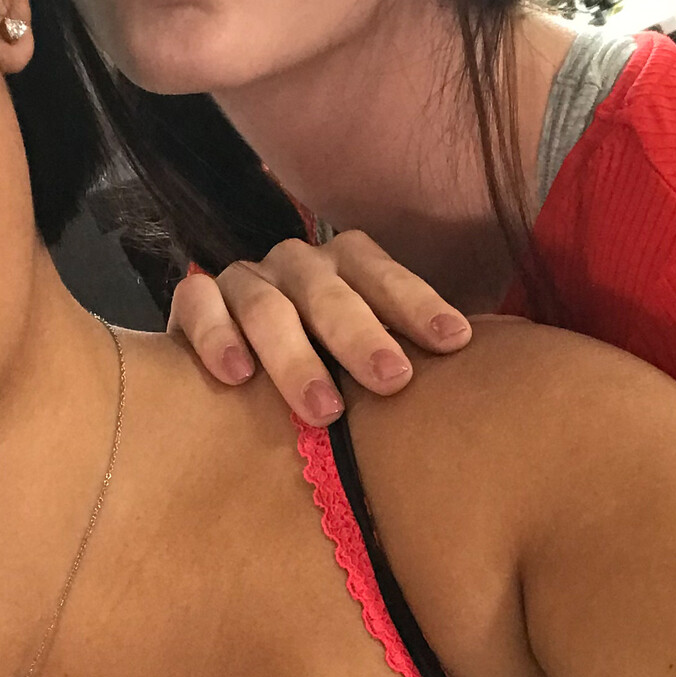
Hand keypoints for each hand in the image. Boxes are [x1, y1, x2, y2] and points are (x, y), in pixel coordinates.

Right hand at [168, 232, 472, 427]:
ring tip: (324, 410)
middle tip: (393, 381)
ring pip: (267, 304)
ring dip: (296, 356)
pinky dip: (217, 337)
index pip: (384, 276)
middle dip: (362, 336)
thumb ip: (405, 359)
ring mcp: (243, 280)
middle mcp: (297, 266)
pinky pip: (199, 306)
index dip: (418, 305)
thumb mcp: (362, 357)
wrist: (228, 368)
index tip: (453, 343)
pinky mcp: (194, 303)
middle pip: (328, 291)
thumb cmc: (320, 367)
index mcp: (346, 268)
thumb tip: (481, 390)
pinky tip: (237, 376)